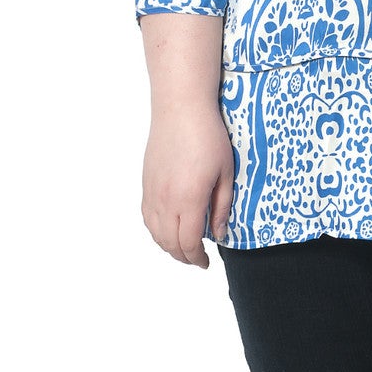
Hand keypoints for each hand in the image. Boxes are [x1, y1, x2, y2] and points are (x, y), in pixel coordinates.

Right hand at [142, 101, 235, 266]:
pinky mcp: (146, 183)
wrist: (181, 109)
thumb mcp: (225, 174)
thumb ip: (221, 207)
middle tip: (197, 260)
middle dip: (184, 257)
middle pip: (170, 243)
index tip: (206, 263)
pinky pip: (147, 217)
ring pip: (155, 232)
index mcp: (188, 200)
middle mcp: (166, 200)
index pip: (189, 243)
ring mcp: (153, 192)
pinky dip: (156, 230)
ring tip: (183, 249)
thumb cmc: (208, 136)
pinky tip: (167, 230)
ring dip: (168, 246)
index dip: (197, 258)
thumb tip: (219, 234)